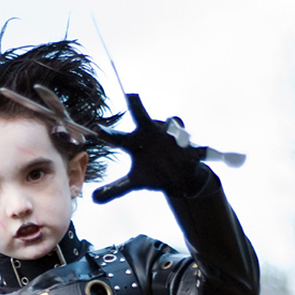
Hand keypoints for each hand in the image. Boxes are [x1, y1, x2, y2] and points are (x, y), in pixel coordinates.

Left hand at [92, 95, 208, 202]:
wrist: (179, 176)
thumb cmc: (153, 172)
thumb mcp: (134, 182)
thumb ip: (115, 189)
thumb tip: (93, 199)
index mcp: (135, 142)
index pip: (118, 138)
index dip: (108, 134)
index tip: (96, 129)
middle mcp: (152, 133)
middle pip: (142, 117)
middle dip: (137, 106)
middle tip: (132, 96)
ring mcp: (171, 137)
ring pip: (171, 125)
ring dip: (171, 126)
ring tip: (170, 127)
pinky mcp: (190, 147)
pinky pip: (195, 145)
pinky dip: (198, 149)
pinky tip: (201, 153)